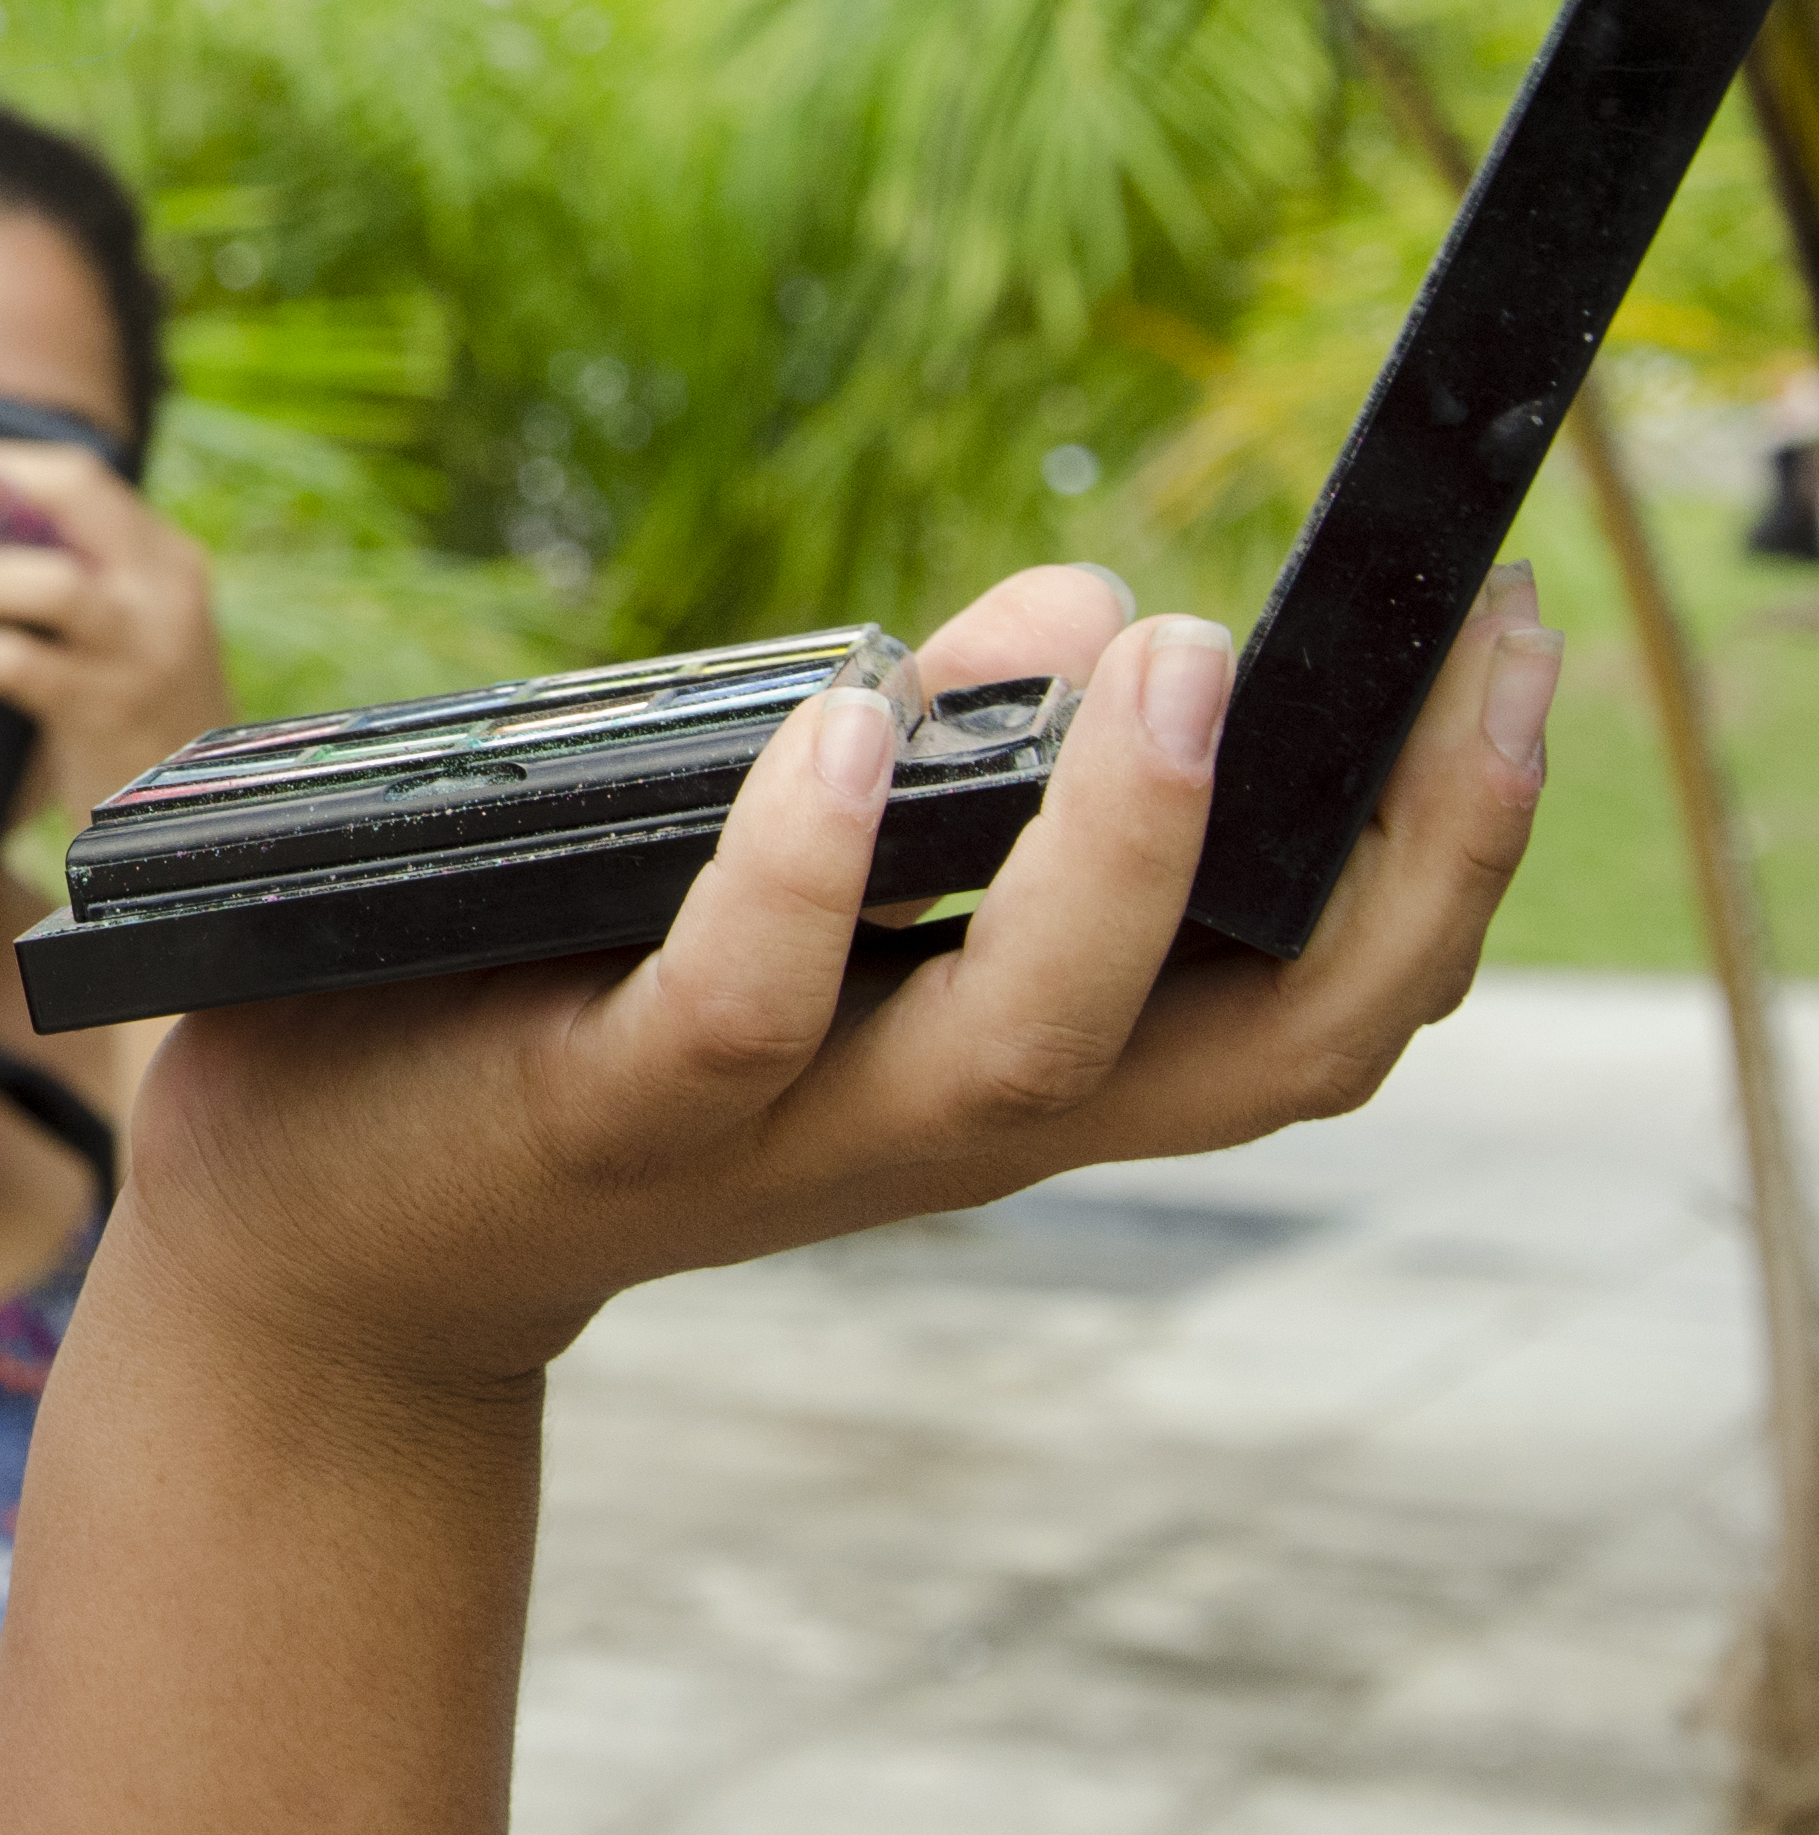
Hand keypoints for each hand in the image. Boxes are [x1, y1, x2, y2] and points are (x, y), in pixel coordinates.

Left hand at [0, 435, 235, 823]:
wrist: (186, 822)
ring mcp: (145, 651)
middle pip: (73, 491)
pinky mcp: (111, 712)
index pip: (76, 474)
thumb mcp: (116, 636)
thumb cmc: (124, 722)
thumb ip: (60, 585)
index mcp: (164, 558)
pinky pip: (23, 666)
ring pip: (52, 582)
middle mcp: (165, 590)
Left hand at [116, 561, 1556, 1388]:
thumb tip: (1083, 606)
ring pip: (1026, 1042)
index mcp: (1021, 1056)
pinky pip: (736, 1008)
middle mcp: (947, 1119)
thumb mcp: (787, 866)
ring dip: (1115, 853)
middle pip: (1259, 1047)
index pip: (1312, 992)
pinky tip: (847, 727)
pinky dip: (803, 871)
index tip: (1507, 647)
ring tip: (1162, 657)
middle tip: (1441, 655)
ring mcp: (787, 1131)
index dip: (1448, 845)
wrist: (327, 1229)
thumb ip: (937, 749)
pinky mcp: (605, 1110)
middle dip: (1388, 863)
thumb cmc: (567, 1000)